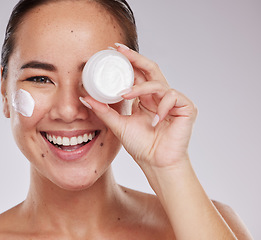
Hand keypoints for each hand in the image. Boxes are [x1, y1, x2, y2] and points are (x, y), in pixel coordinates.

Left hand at [82, 44, 197, 169]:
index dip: (127, 61)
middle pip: (150, 69)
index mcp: (146, 98)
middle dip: (134, 57)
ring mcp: (174, 101)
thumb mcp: (118, 124)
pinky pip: (173, 97)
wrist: (157, 163)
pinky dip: (161, 107)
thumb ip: (104, 111)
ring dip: (140, 87)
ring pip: (157, 82)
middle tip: (119, 50)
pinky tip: (154, 121)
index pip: (137, 74)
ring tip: (125, 95)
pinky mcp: (187, 108)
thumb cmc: (141, 146)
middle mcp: (159, 96)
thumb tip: (85, 98)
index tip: (112, 50)